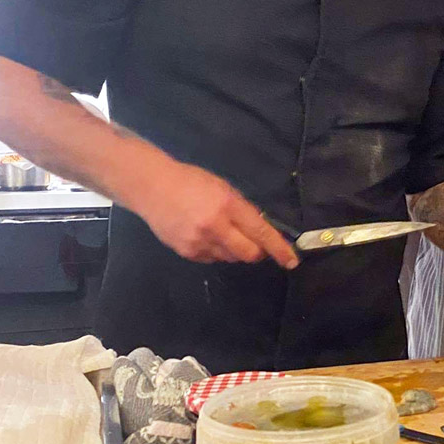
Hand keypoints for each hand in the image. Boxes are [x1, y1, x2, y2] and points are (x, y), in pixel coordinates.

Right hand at [133, 161, 298, 267]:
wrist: (152, 187)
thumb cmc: (191, 182)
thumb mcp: (223, 189)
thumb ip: (242, 211)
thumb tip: (261, 232)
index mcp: (228, 205)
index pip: (261, 232)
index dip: (279, 249)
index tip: (292, 261)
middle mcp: (215, 227)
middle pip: (249, 254)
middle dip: (257, 252)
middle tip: (256, 244)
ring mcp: (199, 242)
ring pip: (230, 258)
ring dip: (235, 250)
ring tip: (221, 231)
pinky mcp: (187, 252)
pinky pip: (212, 259)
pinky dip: (216, 251)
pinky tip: (204, 235)